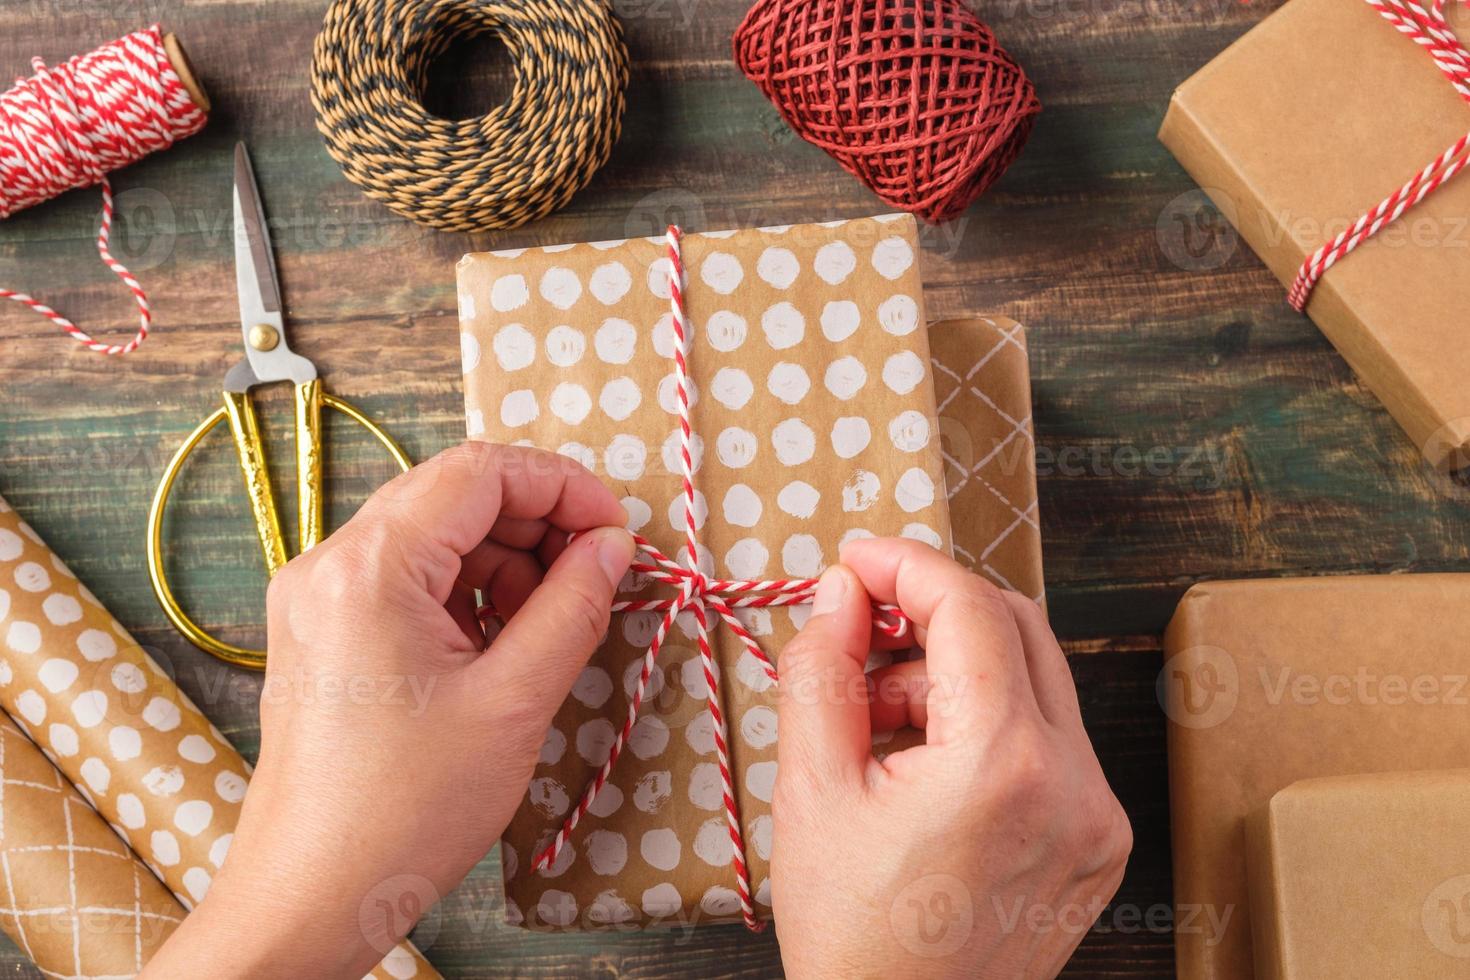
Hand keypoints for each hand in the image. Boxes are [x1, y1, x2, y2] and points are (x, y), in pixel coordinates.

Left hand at [143, 443, 634, 978]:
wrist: (311, 894)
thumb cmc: (407, 808)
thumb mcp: (513, 701)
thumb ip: (573, 606)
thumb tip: (613, 547)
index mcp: (368, 567)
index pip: (479, 471)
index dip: (562, 485)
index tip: (617, 531)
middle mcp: (328, 562)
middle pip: (453, 495)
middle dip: (537, 523)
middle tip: (596, 575)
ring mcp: (317, 595)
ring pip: (433, 534)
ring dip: (505, 560)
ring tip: (550, 622)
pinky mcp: (321, 628)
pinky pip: (408, 577)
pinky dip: (467, 591)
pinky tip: (503, 641)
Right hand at [771, 539, 1130, 979]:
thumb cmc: (850, 933)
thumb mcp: (810, 790)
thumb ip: (823, 670)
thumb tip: (842, 591)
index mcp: (1005, 765)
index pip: (970, 610)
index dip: (905, 566)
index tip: (855, 559)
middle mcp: (1075, 783)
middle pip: (1017, 628)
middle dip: (931, 612)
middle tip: (859, 627)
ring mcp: (1098, 816)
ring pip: (1035, 680)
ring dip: (953, 670)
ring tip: (876, 721)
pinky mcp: (1099, 841)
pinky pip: (1048, 738)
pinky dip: (985, 721)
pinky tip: (921, 760)